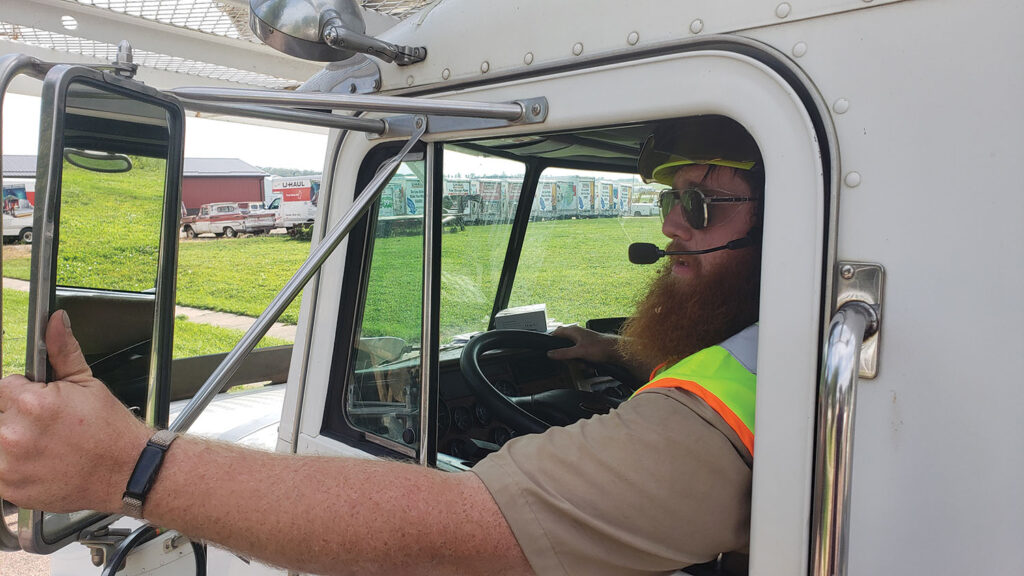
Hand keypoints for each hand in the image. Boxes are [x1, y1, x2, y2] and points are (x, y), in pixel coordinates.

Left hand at [0, 310, 150, 512]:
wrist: (127, 472)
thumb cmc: (110, 431)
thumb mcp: (88, 384)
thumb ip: (63, 351)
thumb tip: (55, 322)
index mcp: (33, 404)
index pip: (4, 386)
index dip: (22, 392)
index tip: (39, 402)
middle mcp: (15, 435)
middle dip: (15, 415)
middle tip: (43, 424)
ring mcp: (10, 464)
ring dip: (10, 438)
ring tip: (42, 443)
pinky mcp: (10, 487)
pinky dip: (12, 464)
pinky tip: (38, 461)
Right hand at [546, 324, 623, 364]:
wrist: (616, 351)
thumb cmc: (601, 347)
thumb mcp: (579, 352)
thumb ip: (563, 353)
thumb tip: (551, 353)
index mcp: (573, 331)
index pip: (556, 332)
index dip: (551, 340)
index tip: (550, 350)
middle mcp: (577, 335)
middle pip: (564, 347)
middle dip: (569, 357)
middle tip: (574, 361)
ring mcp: (583, 342)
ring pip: (572, 354)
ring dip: (577, 362)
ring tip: (584, 364)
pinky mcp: (588, 349)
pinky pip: (580, 357)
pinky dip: (584, 362)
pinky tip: (589, 365)